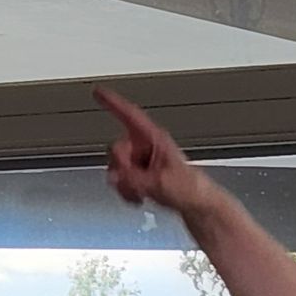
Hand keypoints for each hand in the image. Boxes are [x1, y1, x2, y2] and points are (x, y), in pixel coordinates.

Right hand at [94, 86, 216, 218]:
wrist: (197, 203)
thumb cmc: (189, 187)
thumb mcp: (160, 182)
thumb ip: (134, 178)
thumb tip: (116, 176)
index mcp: (155, 138)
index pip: (130, 115)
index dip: (113, 103)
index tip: (98, 92)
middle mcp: (146, 146)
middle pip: (117, 149)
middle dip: (122, 168)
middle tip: (134, 181)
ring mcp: (142, 160)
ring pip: (116, 167)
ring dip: (124, 183)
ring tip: (140, 193)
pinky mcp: (140, 173)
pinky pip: (120, 178)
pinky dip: (126, 190)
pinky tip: (138, 197)